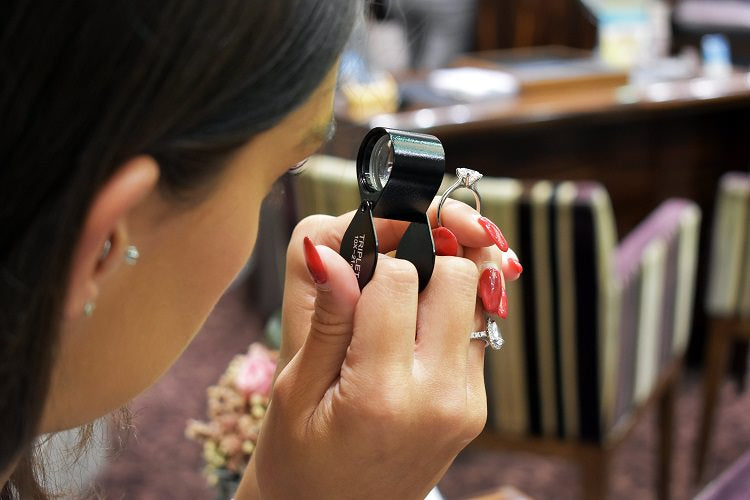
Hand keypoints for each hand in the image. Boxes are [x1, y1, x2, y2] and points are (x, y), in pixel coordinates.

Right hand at [252, 199, 519, 498]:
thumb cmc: (299, 463)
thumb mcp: (293, 392)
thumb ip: (323, 319)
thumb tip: (330, 251)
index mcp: (382, 394)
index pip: (399, 278)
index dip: (375, 257)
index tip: (355, 261)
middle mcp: (439, 397)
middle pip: (459, 277)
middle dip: (424, 258)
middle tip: (386, 266)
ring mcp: (465, 403)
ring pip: (477, 298)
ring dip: (441, 283)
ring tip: (399, 295)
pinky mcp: (475, 407)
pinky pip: (476, 331)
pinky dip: (449, 313)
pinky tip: (412, 326)